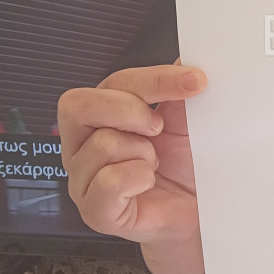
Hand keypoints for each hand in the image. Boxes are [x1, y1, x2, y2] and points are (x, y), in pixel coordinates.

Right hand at [58, 64, 207, 273]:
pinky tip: (147, 182)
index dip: (154, 78)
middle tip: (159, 128)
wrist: (194, 214)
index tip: (194, 81)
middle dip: (129, 110)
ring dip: (142, 152)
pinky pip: (109, 182)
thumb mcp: (183, 124)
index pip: (113, 82)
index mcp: (100, 116)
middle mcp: (82, 146)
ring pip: (101, 145)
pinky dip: (139, 178)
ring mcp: (82, 180)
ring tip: (153, 165)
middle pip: (78, 106)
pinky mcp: (95, 211)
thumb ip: (177, 93)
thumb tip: (186, 59)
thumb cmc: (182, 169)